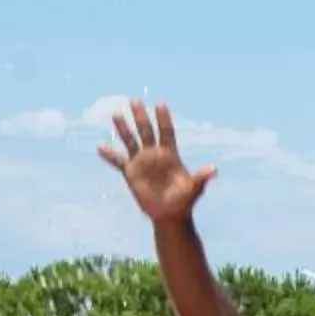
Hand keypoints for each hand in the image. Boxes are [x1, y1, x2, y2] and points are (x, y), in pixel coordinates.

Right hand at [99, 99, 213, 225]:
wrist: (170, 215)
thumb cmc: (184, 201)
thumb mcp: (194, 189)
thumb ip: (201, 177)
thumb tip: (214, 170)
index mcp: (170, 155)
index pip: (166, 132)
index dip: (163, 118)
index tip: (159, 103)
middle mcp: (154, 155)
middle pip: (146, 131)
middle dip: (141, 116)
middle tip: (135, 100)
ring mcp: (141, 162)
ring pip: (131, 141)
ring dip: (124, 128)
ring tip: (117, 115)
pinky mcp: (131, 173)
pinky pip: (118, 161)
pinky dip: (109, 155)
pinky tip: (100, 147)